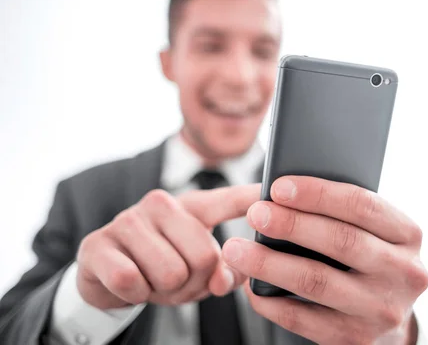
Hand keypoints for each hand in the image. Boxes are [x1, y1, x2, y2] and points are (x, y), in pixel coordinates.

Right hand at [76, 185, 259, 308]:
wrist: (106, 274)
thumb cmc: (164, 265)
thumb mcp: (201, 269)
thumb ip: (227, 272)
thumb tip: (224, 280)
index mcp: (193, 206)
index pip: (229, 199)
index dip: (252, 197)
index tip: (273, 190)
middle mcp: (162, 203)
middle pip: (205, 258)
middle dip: (195, 284)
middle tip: (178, 279)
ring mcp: (128, 220)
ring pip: (170, 273)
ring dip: (164, 292)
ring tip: (154, 279)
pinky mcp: (98, 244)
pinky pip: (131, 280)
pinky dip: (136, 293)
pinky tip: (131, 282)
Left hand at [222, 177, 427, 344]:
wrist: (391, 317)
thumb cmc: (373, 259)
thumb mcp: (376, 233)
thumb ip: (346, 214)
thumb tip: (286, 195)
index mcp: (408, 235)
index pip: (362, 205)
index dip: (318, 193)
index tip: (278, 187)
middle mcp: (404, 273)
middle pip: (341, 241)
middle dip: (292, 225)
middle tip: (255, 214)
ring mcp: (382, 310)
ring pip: (318, 281)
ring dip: (270, 264)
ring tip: (237, 249)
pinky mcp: (357, 340)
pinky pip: (304, 319)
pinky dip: (272, 302)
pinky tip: (251, 287)